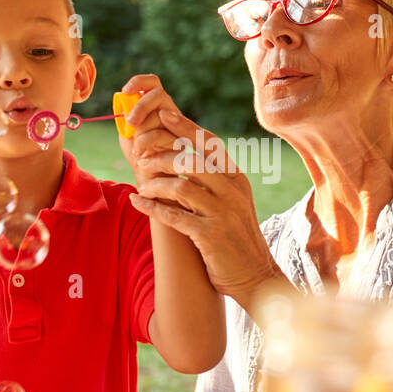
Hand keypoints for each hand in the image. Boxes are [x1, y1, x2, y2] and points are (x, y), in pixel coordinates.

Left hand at [118, 74, 182, 187]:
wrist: (153, 185)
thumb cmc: (140, 160)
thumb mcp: (128, 136)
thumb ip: (126, 119)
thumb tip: (123, 101)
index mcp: (157, 108)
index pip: (153, 83)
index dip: (139, 82)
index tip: (126, 91)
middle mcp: (171, 114)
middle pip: (158, 94)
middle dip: (140, 106)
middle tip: (130, 123)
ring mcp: (179, 128)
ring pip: (159, 115)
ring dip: (141, 132)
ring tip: (137, 150)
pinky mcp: (182, 143)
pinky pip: (161, 134)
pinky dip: (145, 144)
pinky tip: (142, 157)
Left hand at [125, 104, 283, 304]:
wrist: (254, 275)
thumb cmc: (235, 238)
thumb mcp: (232, 203)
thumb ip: (214, 181)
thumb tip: (184, 158)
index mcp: (237, 179)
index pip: (210, 144)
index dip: (185, 127)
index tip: (163, 115)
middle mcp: (232, 191)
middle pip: (191, 160)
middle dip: (161, 156)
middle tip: (141, 159)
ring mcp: (222, 213)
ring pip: (181, 186)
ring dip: (155, 184)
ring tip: (141, 185)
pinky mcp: (210, 236)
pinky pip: (174, 216)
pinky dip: (152, 208)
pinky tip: (138, 203)